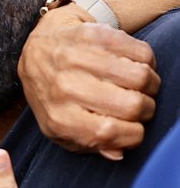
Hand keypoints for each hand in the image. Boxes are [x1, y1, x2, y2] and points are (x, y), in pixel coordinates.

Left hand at [18, 4, 158, 159]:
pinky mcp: (92, 35)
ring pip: (140, 76)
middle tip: (140, 105)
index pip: (110, 132)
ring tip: (140, 86)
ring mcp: (78, 58)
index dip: (133, 135)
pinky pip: (141, 52)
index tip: (133, 129)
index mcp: (59, 118)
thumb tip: (118, 152)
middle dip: (146, 109)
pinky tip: (133, 66)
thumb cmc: (54, 96)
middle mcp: (66, 88)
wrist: (38, 50)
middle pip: (132, 105)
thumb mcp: (61, 129)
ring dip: (149, 84)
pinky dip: (146, 62)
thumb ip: (89, 145)